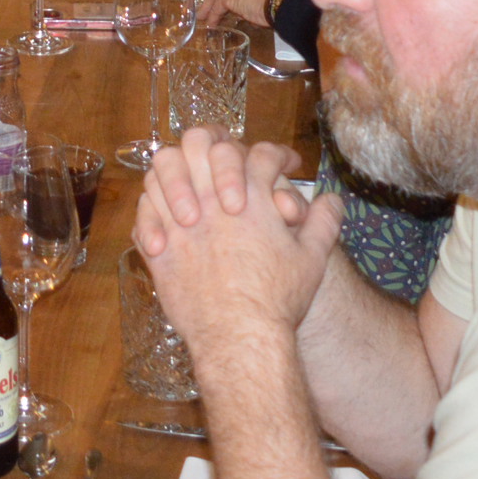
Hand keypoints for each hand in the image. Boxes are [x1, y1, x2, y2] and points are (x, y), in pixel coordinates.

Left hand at [134, 133, 338, 375]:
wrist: (240, 337)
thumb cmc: (278, 299)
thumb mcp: (312, 258)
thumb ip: (323, 222)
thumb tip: (333, 200)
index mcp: (251, 196)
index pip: (262, 153)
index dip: (278, 155)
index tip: (283, 165)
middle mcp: (211, 199)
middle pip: (201, 141)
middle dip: (213, 142)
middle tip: (221, 156)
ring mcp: (180, 219)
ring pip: (162, 167)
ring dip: (176, 170)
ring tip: (188, 183)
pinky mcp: (160, 245)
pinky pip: (144, 208)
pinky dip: (152, 207)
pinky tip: (167, 218)